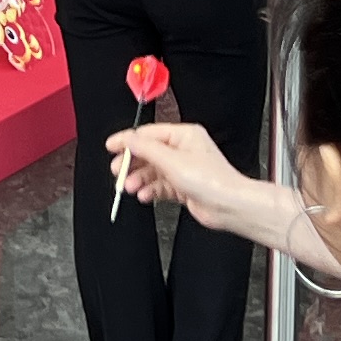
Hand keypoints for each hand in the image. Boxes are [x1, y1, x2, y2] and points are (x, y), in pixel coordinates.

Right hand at [106, 119, 280, 243]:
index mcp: (184, 135)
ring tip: (129, 187)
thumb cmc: (212, 181)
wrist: (229, 206)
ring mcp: (184, 169)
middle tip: (117, 171)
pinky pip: (161, 186)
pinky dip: (150, 190)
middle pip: (148, 153)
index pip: (148, 134)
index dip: (127, 140)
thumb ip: (146, 149)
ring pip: (153, 171)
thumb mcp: (172, 161)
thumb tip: (127, 139)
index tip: (111, 147)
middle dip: (131, 163)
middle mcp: (184, 150)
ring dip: (139, 179)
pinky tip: (144, 195)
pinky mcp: (184, 187)